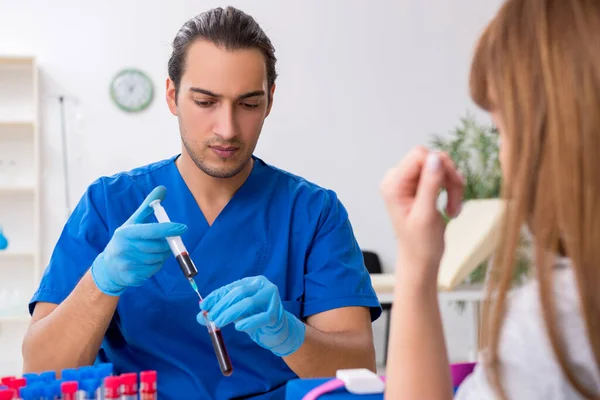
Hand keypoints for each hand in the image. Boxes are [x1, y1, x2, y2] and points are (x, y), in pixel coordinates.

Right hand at [91, 186, 186, 295]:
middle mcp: (124, 248)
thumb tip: (163, 188)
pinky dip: (156, 265)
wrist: (108, 267)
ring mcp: (127, 264)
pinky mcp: (132, 277)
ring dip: (162, 255)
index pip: (150, 230)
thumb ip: (148, 206)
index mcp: (125, 233)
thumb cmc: (126, 240)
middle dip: (167, 244)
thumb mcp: (134, 222)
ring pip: (158, 259)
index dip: (168, 229)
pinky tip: (148, 262)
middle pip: (158, 246)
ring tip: (153, 251)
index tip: (183, 227)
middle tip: (168, 241)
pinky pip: (154, 270)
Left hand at [198, 276, 305, 356]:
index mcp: (252, 282)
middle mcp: (263, 286)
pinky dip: (249, 321)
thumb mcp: (236, 313)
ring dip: (230, 313)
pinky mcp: (277, 314)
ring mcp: (272, 298)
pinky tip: (238, 327)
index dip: (216, 296)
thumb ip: (220, 312)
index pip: (231, 287)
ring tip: (218, 322)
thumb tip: (201, 316)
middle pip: (239, 292)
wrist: (277, 331)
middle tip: (210, 316)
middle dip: (222, 305)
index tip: (203, 305)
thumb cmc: (255, 317)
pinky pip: (261, 317)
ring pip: (248, 302)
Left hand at [380, 147, 463, 283]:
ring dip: (452, 185)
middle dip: (448, 177)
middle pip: (430, 158)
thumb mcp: (426, 215)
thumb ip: (430, 185)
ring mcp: (407, 182)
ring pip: (439, 166)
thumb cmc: (420, 244)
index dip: (441, 166)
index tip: (454, 185)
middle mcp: (396, 179)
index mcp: (392, 184)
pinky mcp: (417, 186)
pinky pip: (440, 175)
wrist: (420, 260)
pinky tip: (451, 207)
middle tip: (456, 202)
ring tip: (454, 209)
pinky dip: (451, 189)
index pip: (419, 155)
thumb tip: (435, 157)